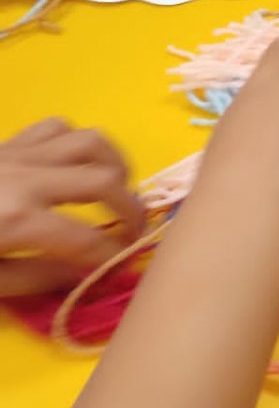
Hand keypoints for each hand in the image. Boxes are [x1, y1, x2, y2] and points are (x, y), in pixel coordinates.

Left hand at [0, 119, 145, 296]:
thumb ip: (35, 279)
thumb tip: (83, 274)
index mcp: (17, 221)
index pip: (87, 240)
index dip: (112, 258)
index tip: (122, 272)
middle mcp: (27, 179)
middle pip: (104, 183)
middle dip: (132, 210)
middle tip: (136, 233)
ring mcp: (17, 154)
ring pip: (91, 143)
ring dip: (116, 166)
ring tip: (120, 189)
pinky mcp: (8, 142)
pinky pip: (57, 127)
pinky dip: (77, 144)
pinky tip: (76, 165)